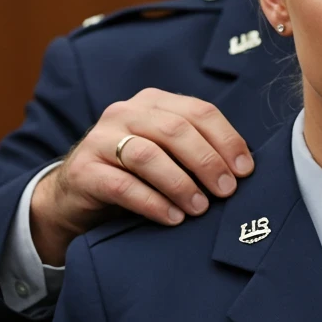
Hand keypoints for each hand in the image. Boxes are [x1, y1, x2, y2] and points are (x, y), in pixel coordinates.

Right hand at [30, 89, 252, 263]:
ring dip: (181, 184)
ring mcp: (100, 139)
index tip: (245, 170)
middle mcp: (125, 113)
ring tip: (200, 208)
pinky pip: (122, 185)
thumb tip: (243, 170)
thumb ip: (197, 151)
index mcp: (153, 103)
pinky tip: (173, 218)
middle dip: (207, 161)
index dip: (227, 139)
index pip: (199, 111)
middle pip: (175, 130)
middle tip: (227, 191)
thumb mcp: (168, 154)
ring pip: (147, 155)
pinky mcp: (84, 171)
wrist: (76, 194)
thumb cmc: (136, 174)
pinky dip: (153, 203)